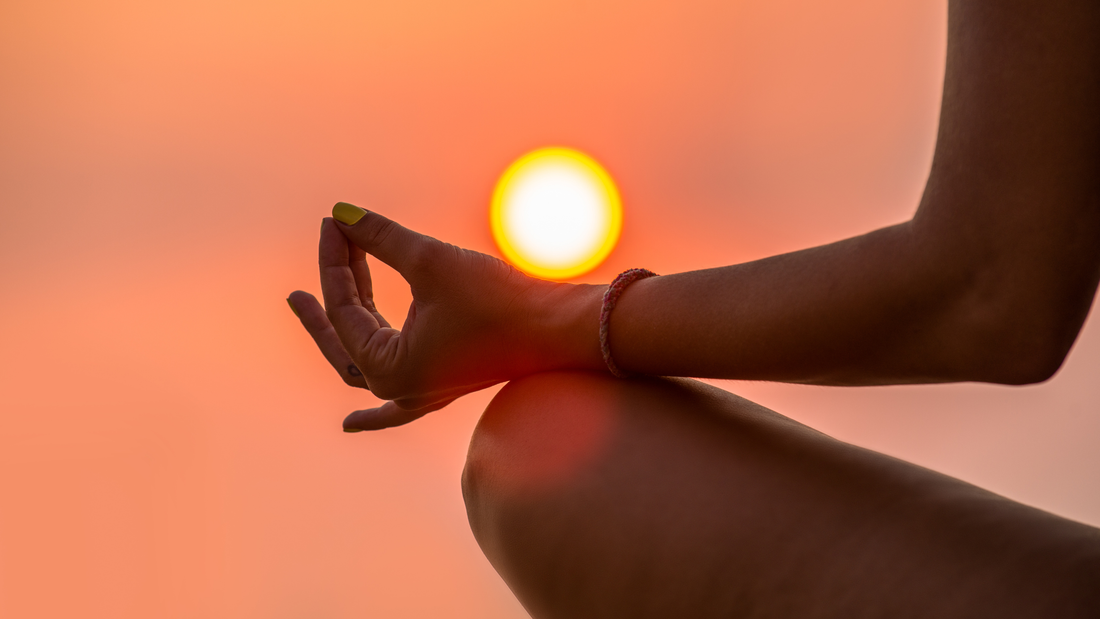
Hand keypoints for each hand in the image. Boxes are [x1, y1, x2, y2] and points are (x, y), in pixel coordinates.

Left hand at [288, 203, 603, 430]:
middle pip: (345, 338)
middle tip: (302, 274)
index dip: (336, 260)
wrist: (564, 330)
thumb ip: (381, 238)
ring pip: (365, 359)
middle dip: (324, 300)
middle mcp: (401, 389)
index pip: (346, 308)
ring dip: (343, 325)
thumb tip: (340, 212)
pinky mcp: (444, 383)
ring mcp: (423, 391)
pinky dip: (374, 415)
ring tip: (312, 300)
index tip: (334, 222)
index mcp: (389, 370)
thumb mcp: (432, 262)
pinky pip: (398, 405)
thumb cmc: (500, 300)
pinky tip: (352, 424)